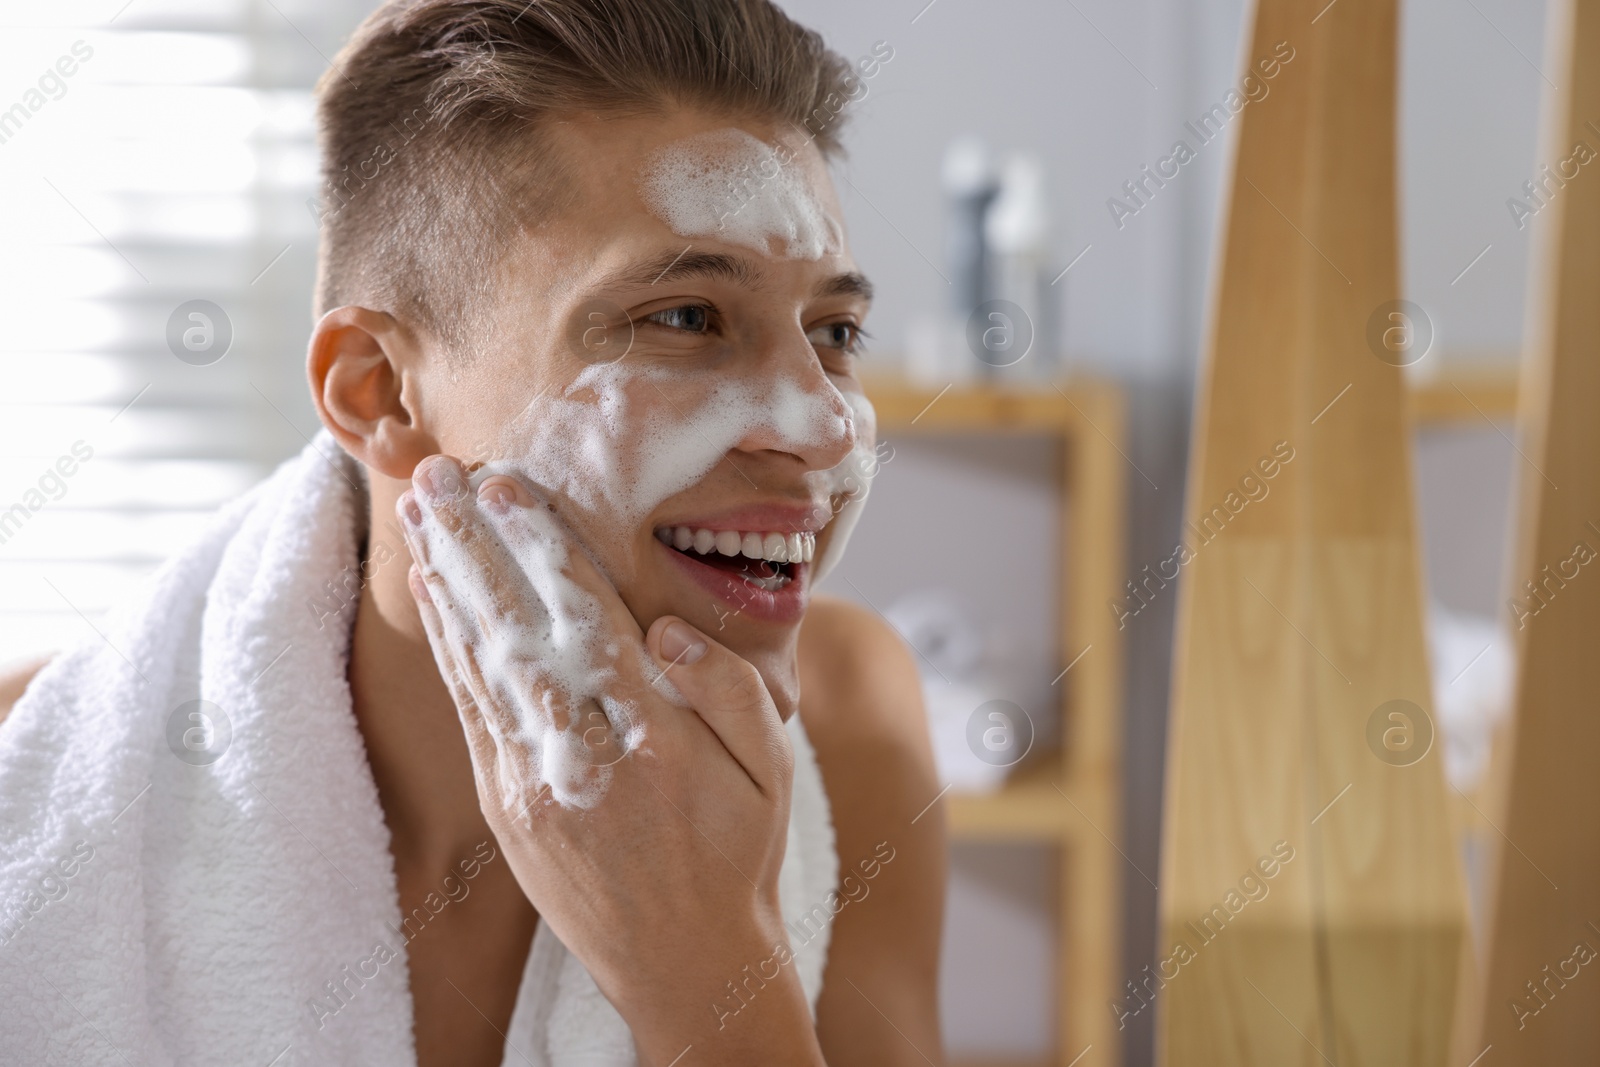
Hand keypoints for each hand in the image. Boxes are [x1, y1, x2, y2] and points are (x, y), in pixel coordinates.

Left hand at [397, 455, 820, 1063]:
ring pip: (479, 660)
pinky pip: (468, 708)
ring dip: (448, 578)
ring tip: (422, 512)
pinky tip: (436, 595)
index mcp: (653, 736)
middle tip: (438, 471)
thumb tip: (666, 629)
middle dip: (474, 541)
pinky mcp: (504, 805)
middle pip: (517, 624)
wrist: (684, 964)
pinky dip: (447, 645)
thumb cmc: (736, 858)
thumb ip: (730, 694)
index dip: (543, 546)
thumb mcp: (772, 775)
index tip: (509, 485)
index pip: (587, 617)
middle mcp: (581, 753)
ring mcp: (530, 782)